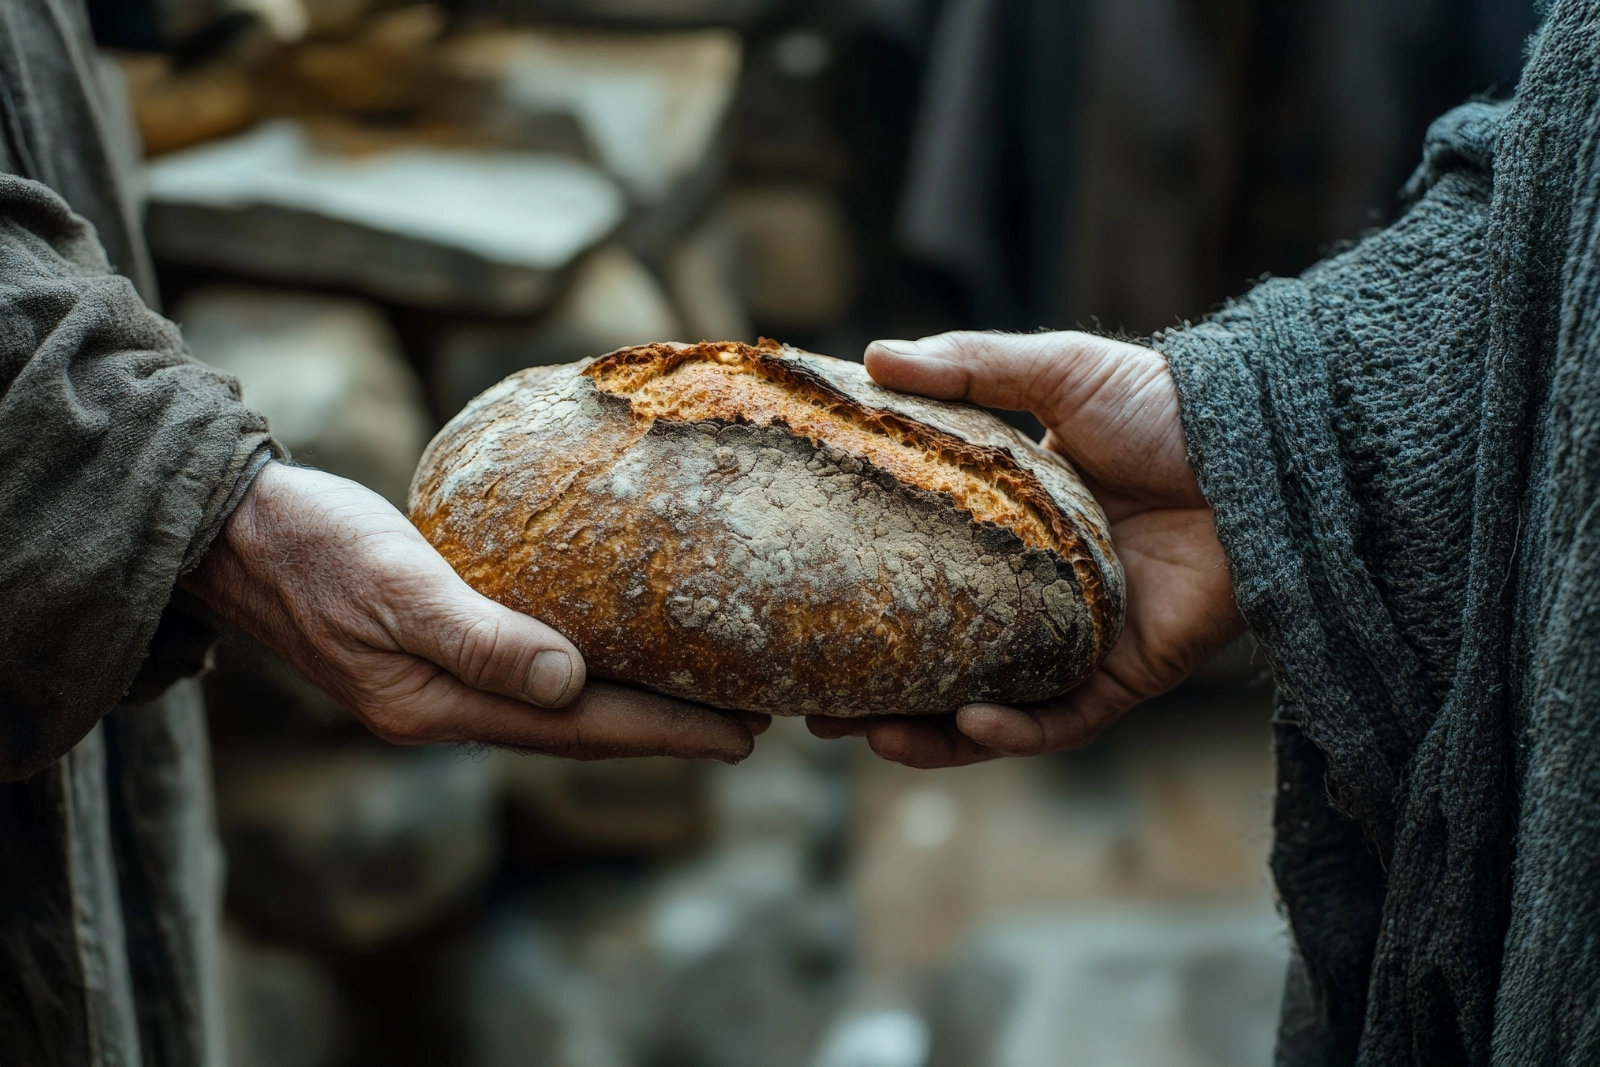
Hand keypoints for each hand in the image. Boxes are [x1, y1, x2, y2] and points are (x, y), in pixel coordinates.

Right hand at [183, 462, 766, 761]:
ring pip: (557, 713)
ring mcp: (435, 688)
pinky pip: (528, 680)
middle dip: (666, 731)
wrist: (231, 531)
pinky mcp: (432, 654)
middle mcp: (443, 710)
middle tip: (752, 725)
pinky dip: (584, 681)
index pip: (578, 728)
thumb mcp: (393, 581)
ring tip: (703, 703)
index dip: (666, 732)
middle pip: (578, 733)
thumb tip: (572, 682)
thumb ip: (478, 635)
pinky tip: (613, 662)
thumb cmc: (311, 543)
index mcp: (435, 706)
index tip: (742, 733)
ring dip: (632, 712)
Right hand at [807, 331, 1243, 767]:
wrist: (1263, 442)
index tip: (811, 615)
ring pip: (999, 710)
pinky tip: (969, 723)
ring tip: (874, 737)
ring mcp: (1085, 639)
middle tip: (820, 710)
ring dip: (937, 735)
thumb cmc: (1165, 402)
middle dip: (887, 692)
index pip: (930, 580)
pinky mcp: (1132, 671)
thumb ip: (968, 368)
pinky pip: (1067, 720)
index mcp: (1017, 531)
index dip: (872, 603)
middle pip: (950, 659)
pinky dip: (1019, 732)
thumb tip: (872, 357)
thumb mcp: (1055, 371)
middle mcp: (1044, 595)